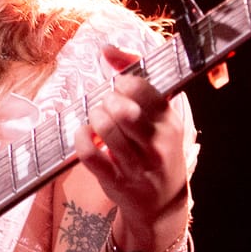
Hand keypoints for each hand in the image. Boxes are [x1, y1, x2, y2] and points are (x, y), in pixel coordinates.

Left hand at [75, 44, 191, 228]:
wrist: (162, 202)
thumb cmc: (156, 147)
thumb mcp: (158, 115)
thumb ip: (136, 77)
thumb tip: (107, 49)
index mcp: (170, 122)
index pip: (144, 90)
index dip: (124, 84)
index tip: (121, 89)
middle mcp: (157, 144)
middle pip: (123, 110)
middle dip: (108, 102)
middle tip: (108, 107)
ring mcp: (137, 166)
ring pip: (105, 129)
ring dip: (94, 118)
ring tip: (97, 119)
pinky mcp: (116, 181)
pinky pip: (89, 154)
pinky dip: (80, 138)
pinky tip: (85, 134)